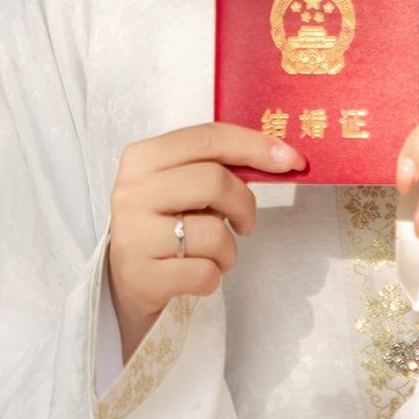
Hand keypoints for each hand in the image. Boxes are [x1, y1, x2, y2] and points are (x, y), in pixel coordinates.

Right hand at [108, 123, 302, 361]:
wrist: (127, 280)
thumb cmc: (165, 225)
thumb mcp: (180, 186)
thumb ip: (218, 166)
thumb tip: (281, 156)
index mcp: (143, 157)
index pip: (208, 138)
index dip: (256, 146)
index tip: (292, 160)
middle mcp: (132, 191)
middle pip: (214, 181)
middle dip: (244, 204)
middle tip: (246, 223)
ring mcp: (133, 235)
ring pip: (214, 233)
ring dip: (228, 250)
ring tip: (211, 254)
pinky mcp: (141, 276)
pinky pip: (204, 273)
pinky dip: (213, 276)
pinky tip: (196, 274)